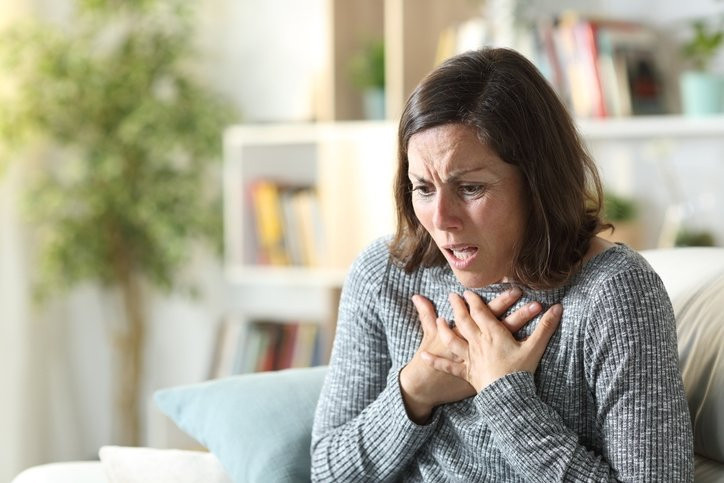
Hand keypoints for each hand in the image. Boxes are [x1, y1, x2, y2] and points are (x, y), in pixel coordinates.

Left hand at [400, 287, 535, 422]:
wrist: (509, 396)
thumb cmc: (522, 372)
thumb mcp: (535, 347)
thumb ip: (546, 327)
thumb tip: (559, 308)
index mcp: (493, 334)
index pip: (481, 313)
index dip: (474, 301)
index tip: (468, 292)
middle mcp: (478, 343)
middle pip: (465, 321)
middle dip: (458, 307)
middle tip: (451, 296)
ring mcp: (470, 358)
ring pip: (453, 340)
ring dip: (445, 328)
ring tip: (439, 319)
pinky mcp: (467, 373)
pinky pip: (448, 366)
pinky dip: (435, 361)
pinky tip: (423, 357)